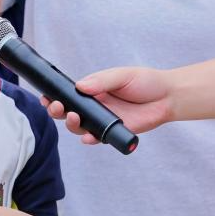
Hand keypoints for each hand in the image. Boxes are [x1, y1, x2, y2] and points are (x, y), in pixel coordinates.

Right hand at [43, 66, 175, 143]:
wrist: (168, 97)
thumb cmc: (146, 82)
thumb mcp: (123, 76)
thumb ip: (102, 81)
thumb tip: (79, 86)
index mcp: (94, 90)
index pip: (69, 94)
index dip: (55, 96)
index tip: (46, 96)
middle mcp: (95, 106)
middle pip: (69, 112)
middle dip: (58, 111)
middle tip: (56, 107)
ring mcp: (103, 120)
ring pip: (80, 127)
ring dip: (72, 125)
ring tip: (73, 118)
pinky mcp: (114, 132)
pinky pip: (98, 138)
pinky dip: (90, 139)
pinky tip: (88, 137)